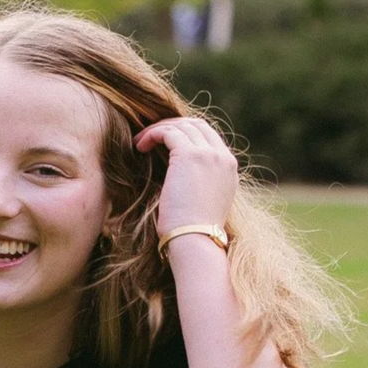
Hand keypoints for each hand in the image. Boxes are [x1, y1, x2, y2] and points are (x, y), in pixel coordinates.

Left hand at [135, 113, 238, 238]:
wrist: (196, 241)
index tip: (165, 143)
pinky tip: (139, 146)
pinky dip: (152, 134)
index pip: (208, 137)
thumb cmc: (193, 232)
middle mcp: (223, 157)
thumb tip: (178, 178)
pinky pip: (168, 132)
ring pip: (182, 126)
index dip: (185, 134)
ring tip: (140, 142)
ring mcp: (209, 154)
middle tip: (150, 137)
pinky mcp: (190, 155)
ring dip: (158, 130)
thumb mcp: (202, 203)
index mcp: (229, 169)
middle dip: (172, 126)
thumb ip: (198, 183)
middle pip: (197, 125)